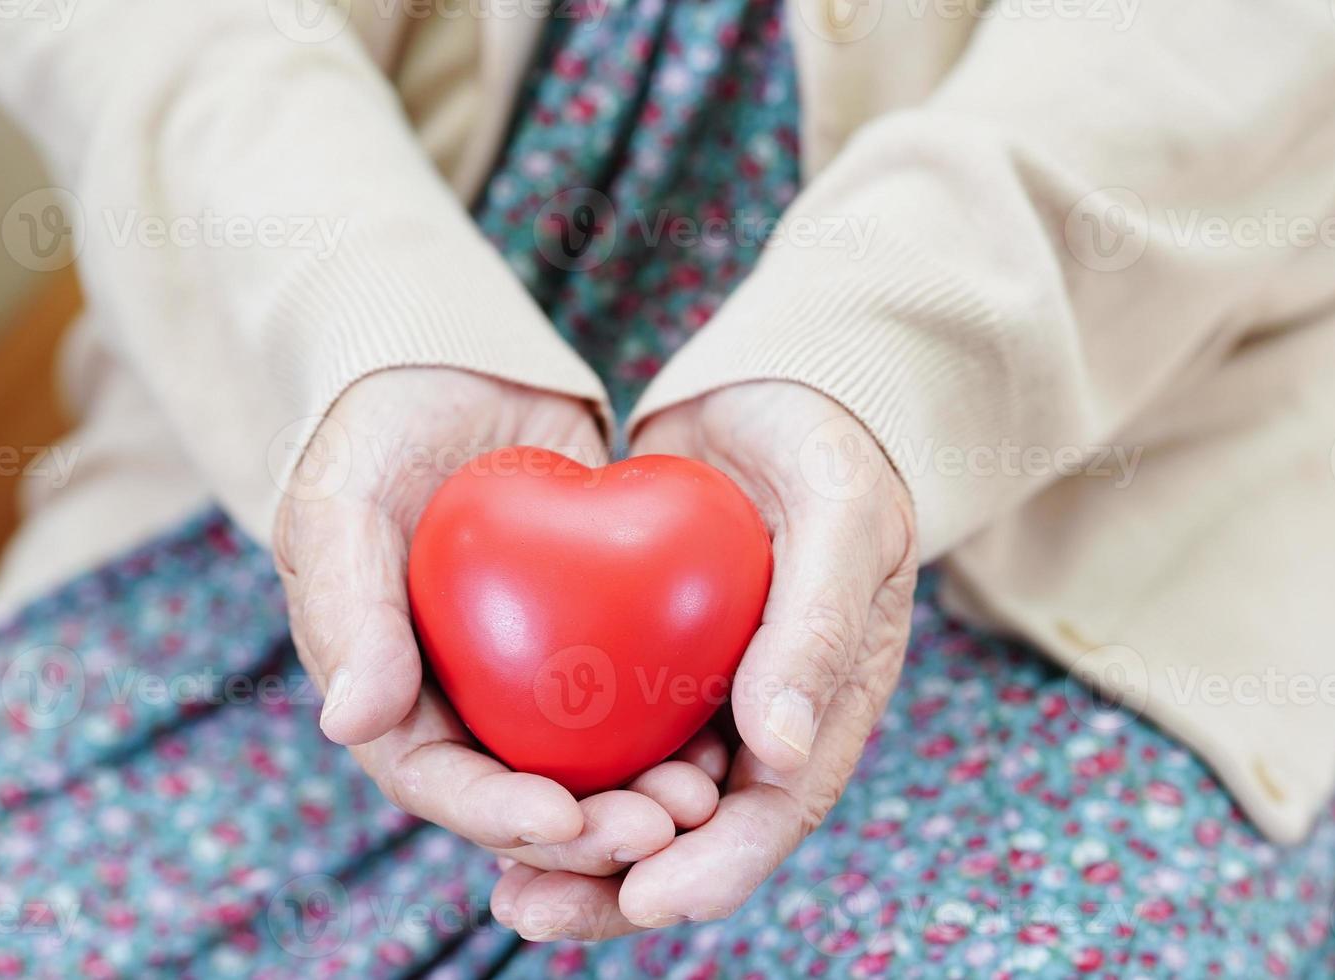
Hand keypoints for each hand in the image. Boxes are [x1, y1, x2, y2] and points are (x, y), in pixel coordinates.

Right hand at [274, 368, 721, 875]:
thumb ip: (346, 608)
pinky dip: (676, 728)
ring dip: (643, 796)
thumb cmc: (376, 433)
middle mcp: (460, 704)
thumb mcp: (343, 504)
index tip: (561, 817)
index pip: (435, 778)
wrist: (456, 375)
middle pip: (525, 794)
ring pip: (590, 765)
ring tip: (704, 796)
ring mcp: (530, 678)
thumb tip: (351, 724)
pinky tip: (728, 738)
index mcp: (388, 695)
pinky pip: (637, 697)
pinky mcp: (596, 640)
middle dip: (590, 828)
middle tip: (664, 825)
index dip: (494, 813)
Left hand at [490, 381, 917, 939]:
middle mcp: (765, 720)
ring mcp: (702, 695)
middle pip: (696, 832)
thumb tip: (779, 755)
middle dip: (618, 884)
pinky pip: (599, 731)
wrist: (770, 396)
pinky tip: (490, 788)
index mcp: (831, 704)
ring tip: (504, 889)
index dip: (715, 866)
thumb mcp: (843, 515)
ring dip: (576, 848)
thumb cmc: (826, 448)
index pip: (778, 811)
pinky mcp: (645, 663)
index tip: (646, 893)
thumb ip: (820, 625)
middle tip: (531, 908)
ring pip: (638, 796)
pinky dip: (554, 770)